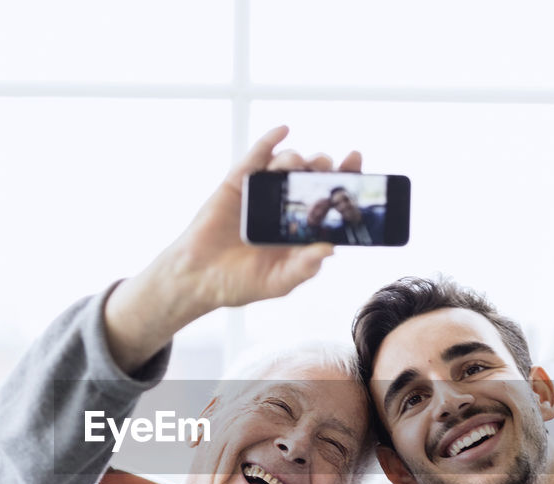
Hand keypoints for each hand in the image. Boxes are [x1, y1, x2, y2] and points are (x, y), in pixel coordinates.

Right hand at [151, 125, 360, 311]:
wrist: (197, 278)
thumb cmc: (239, 283)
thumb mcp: (278, 282)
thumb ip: (303, 268)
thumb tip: (329, 249)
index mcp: (301, 229)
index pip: (330, 199)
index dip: (346, 180)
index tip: (356, 161)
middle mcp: (285, 207)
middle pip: (312, 176)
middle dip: (323, 167)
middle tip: (327, 167)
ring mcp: (262, 193)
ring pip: (287, 164)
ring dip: (297, 159)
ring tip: (298, 165)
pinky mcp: (238, 184)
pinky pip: (256, 157)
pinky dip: (269, 141)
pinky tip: (282, 131)